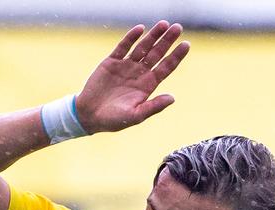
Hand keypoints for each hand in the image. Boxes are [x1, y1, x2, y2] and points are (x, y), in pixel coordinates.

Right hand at [75, 21, 189, 133]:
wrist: (88, 116)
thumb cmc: (113, 120)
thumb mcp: (135, 116)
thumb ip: (153, 106)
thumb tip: (172, 98)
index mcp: (147, 86)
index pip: (165, 68)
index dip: (176, 56)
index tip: (186, 45)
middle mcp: (139, 73)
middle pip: (157, 54)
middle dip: (167, 41)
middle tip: (177, 27)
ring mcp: (125, 66)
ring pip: (142, 47)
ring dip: (153, 36)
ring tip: (163, 24)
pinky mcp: (111, 62)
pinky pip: (123, 47)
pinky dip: (131, 38)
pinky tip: (140, 29)